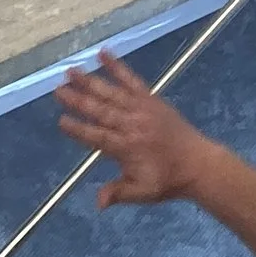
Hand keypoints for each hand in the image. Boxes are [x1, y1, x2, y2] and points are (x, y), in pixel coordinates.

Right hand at [56, 52, 212, 209]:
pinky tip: (104, 53)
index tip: (60, 121)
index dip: (78, 130)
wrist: (198, 163)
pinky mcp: (151, 98)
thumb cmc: (166, 180)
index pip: (97, 137)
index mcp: (127, 148)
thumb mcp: (142, 192)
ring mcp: (141, 108)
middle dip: (78, 100)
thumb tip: (97, 203)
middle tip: (58, 90)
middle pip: (100, 111)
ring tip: (71, 71)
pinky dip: (117, 66)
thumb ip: (118, 193)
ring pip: (111, 92)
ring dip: (90, 81)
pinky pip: (131, 79)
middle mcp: (131, 124)